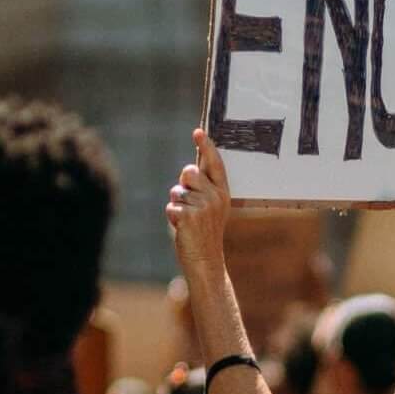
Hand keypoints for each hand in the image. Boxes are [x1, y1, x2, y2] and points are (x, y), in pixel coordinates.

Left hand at [166, 129, 231, 272]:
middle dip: (183, 185)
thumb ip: (204, 188)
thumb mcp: (210, 208)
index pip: (214, 164)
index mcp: (223, 193)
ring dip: (176, 204)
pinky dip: (172, 216)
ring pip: (177, 191)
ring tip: (188, 219)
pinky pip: (171, 206)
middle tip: (191, 205)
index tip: (198, 132)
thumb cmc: (205, 233)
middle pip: (188, 172)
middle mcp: (216, 197)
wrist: (206, 261)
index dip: (206, 146)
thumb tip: (189, 170)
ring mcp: (203, 207)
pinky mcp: (189, 216)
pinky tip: (183, 228)